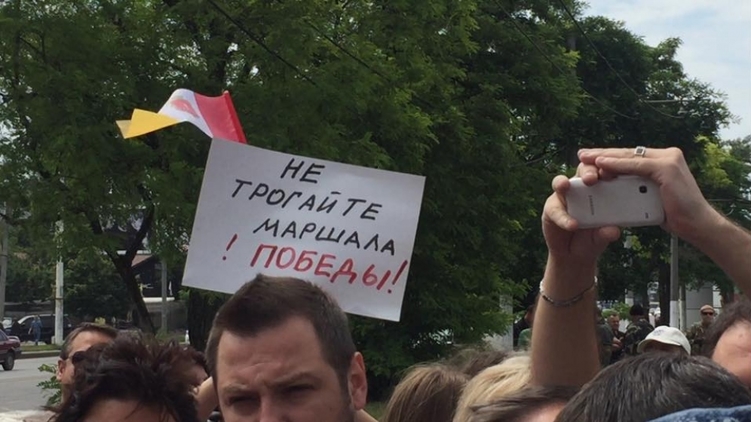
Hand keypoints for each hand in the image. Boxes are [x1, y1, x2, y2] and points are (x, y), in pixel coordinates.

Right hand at [542, 175, 620, 264]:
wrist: (574, 255)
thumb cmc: (592, 238)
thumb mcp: (603, 237)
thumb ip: (607, 233)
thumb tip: (613, 231)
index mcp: (600, 189)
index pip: (604, 172)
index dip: (607, 168)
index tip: (613, 173)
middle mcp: (581, 189)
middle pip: (583, 170)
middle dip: (587, 171)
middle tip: (591, 179)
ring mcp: (564, 197)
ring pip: (561, 182)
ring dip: (563, 182)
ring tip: (566, 186)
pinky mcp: (551, 209)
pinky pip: (554, 209)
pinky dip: (562, 217)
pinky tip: (571, 225)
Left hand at [577, 147, 719, 239]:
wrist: (696, 225)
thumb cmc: (675, 214)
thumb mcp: (652, 194)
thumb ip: (639, 184)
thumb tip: (617, 183)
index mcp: (665, 159)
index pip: (632, 155)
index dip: (610, 155)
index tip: (591, 157)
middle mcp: (668, 155)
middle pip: (628, 153)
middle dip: (603, 153)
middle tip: (582, 154)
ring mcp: (669, 159)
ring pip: (629, 156)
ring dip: (605, 157)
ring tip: (585, 157)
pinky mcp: (666, 167)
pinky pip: (635, 165)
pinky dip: (616, 164)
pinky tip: (601, 164)